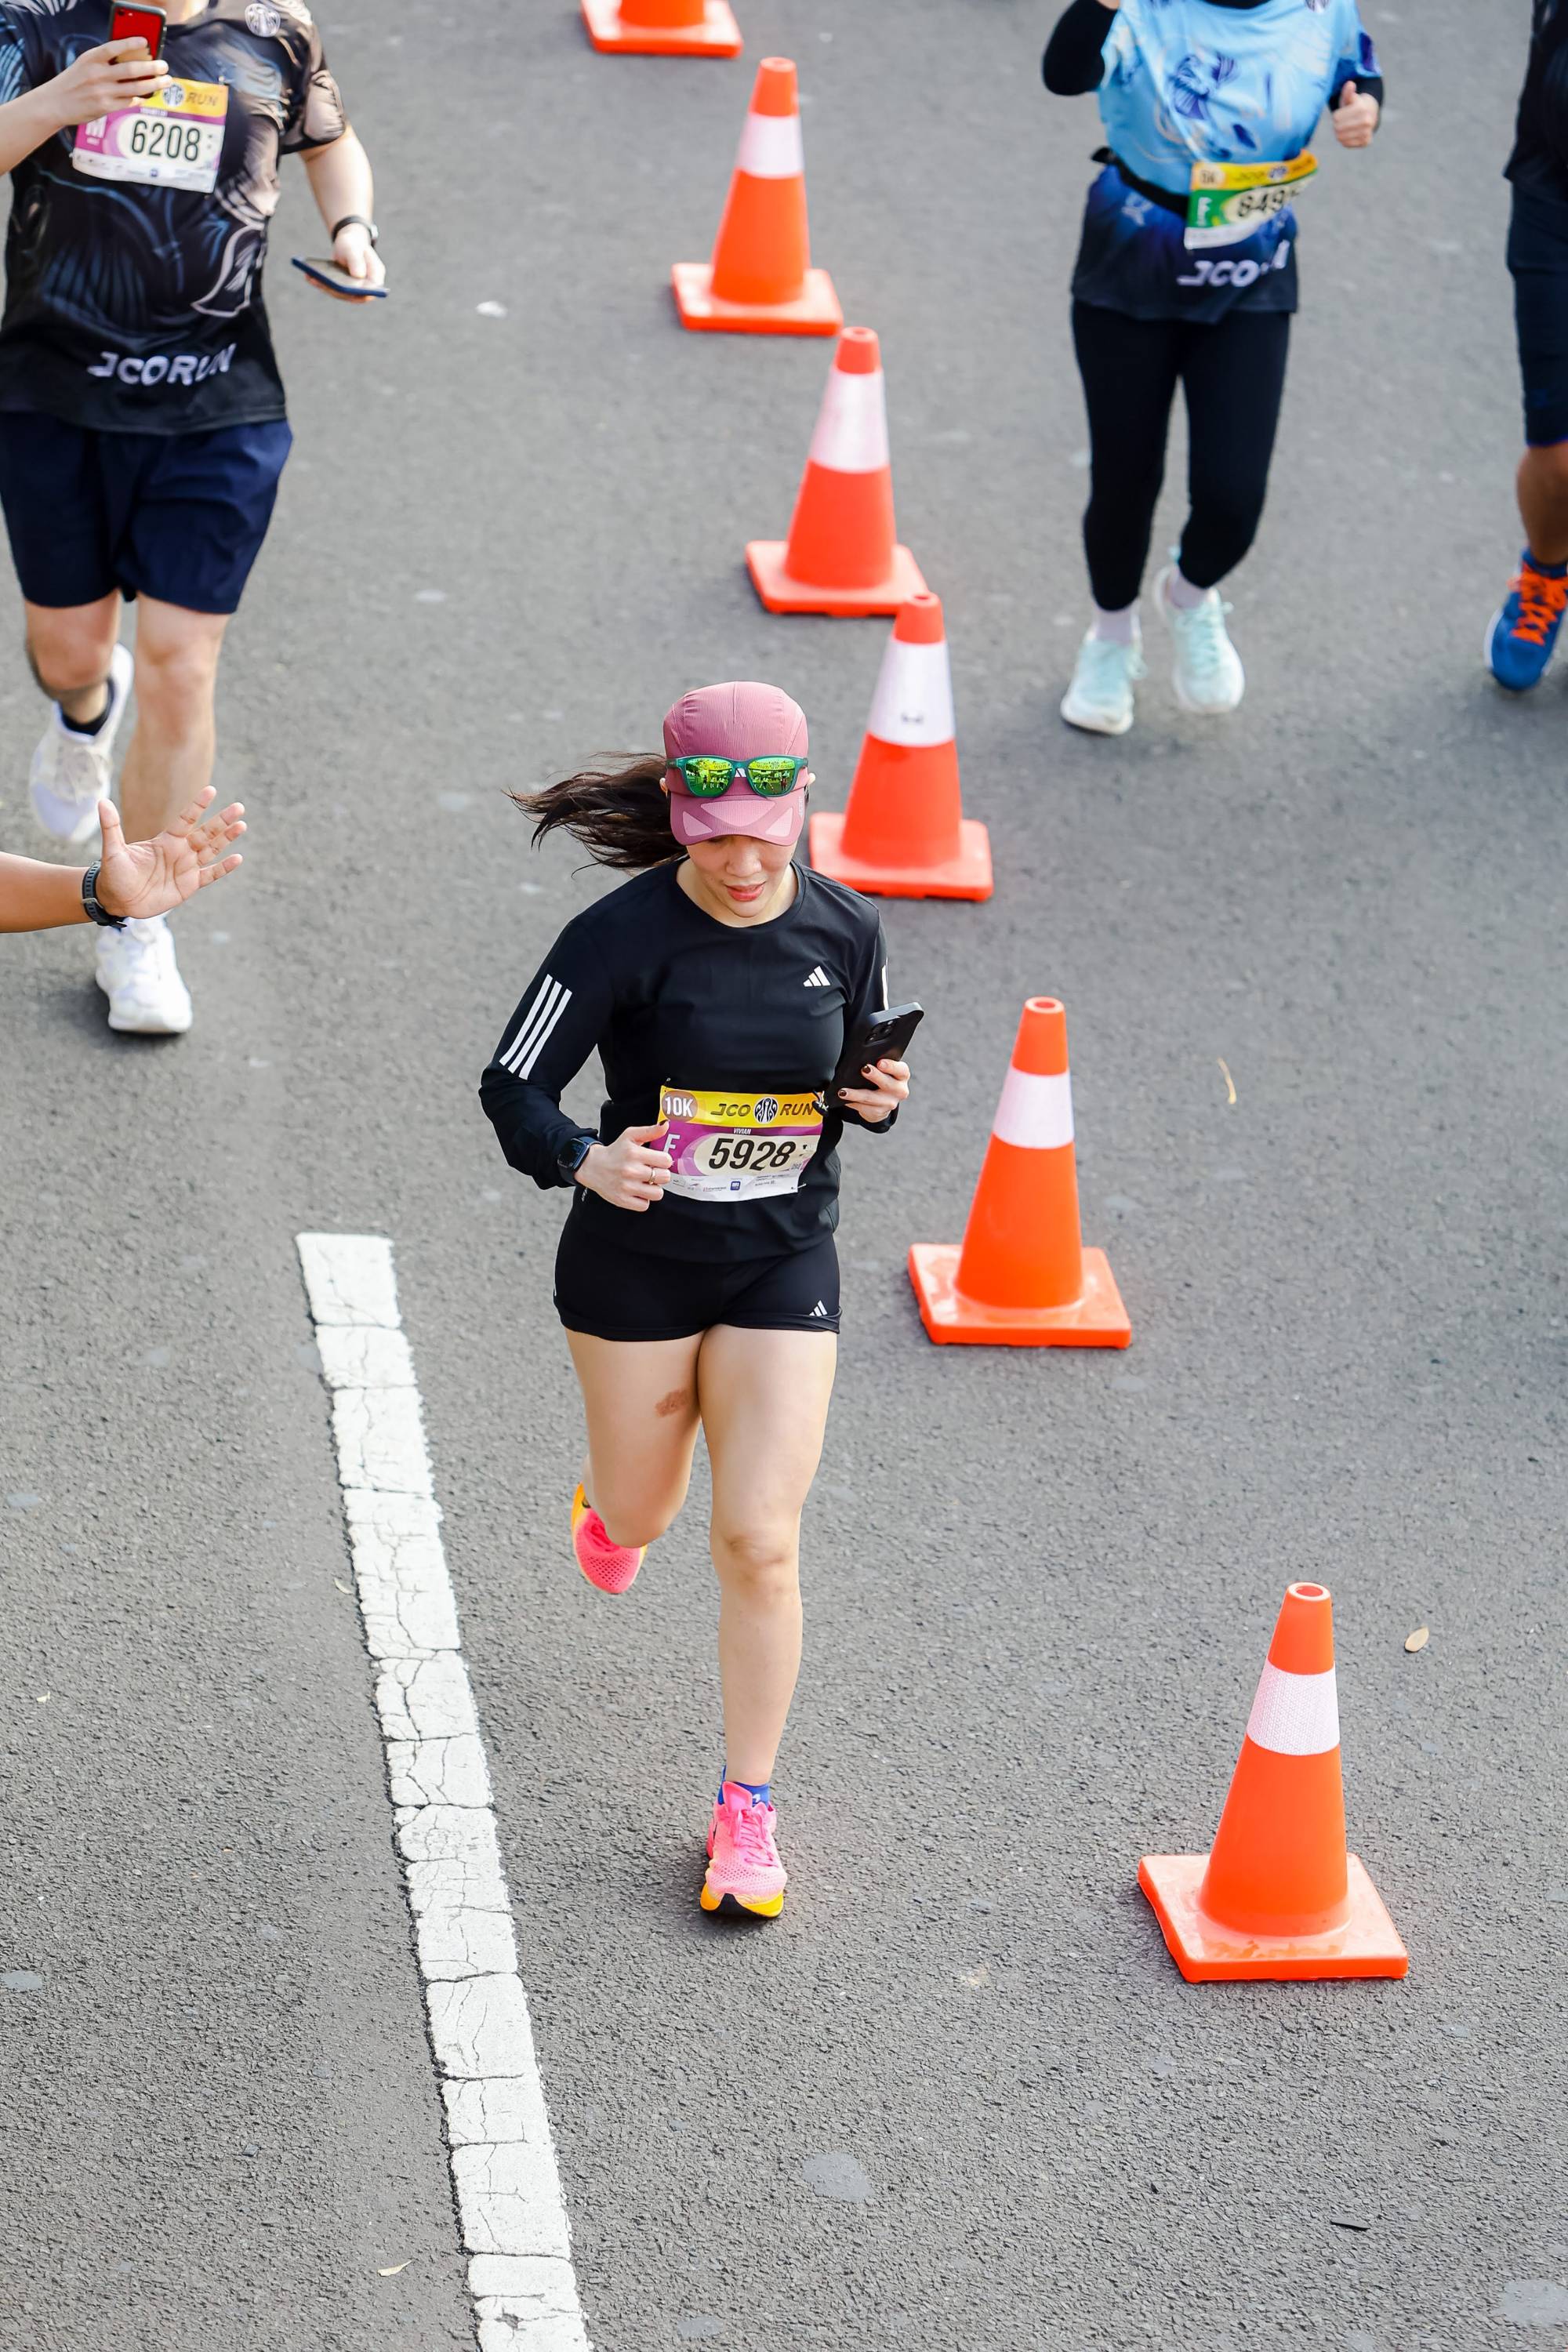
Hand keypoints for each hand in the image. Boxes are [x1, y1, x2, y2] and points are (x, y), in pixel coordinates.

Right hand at [47, 39, 167, 129]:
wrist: (56, 102)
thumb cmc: (75, 80)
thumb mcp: (85, 64)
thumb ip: (104, 60)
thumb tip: (133, 58)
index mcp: (91, 58)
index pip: (113, 47)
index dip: (131, 43)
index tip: (146, 42)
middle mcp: (97, 74)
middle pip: (131, 70)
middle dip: (151, 68)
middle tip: (165, 66)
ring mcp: (102, 92)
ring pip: (135, 88)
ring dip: (153, 84)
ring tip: (166, 81)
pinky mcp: (105, 107)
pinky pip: (129, 102)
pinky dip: (141, 98)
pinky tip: (149, 95)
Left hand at [94, 788, 244, 921]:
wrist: (118, 900)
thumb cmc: (114, 873)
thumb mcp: (112, 849)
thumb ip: (111, 826)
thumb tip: (101, 801)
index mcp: (165, 840)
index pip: (186, 819)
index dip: (198, 806)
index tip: (211, 791)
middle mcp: (179, 851)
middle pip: (206, 833)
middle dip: (222, 821)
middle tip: (239, 807)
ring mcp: (186, 868)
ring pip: (212, 850)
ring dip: (227, 839)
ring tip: (242, 825)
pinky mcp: (189, 885)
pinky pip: (210, 874)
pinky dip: (224, 868)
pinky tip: (238, 858)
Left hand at [308, 223, 385, 301]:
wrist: (349, 244)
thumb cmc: (354, 244)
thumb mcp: (354, 248)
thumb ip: (357, 260)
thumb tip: (358, 276)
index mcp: (375, 279)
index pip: (370, 290)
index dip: (360, 292)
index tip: (348, 289)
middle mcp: (366, 289)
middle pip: (352, 294)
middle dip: (336, 288)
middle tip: (323, 283)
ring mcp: (352, 292)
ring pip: (340, 293)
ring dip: (325, 286)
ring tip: (312, 277)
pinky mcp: (341, 291)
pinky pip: (331, 289)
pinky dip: (320, 282)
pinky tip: (309, 275)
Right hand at [577, 1121, 672, 1212]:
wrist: (593, 1166)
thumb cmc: (615, 1151)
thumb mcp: (630, 1136)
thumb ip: (650, 1131)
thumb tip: (666, 1125)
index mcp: (634, 1153)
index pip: (666, 1161)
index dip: (664, 1161)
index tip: (657, 1161)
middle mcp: (631, 1171)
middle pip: (665, 1177)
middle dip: (660, 1174)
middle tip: (651, 1172)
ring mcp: (627, 1187)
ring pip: (658, 1194)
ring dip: (653, 1189)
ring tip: (645, 1183)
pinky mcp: (622, 1200)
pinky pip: (645, 1205)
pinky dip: (643, 1200)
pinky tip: (637, 1191)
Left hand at [838, 1057, 909, 1124]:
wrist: (884, 1100)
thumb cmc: (882, 1078)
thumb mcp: (885, 1069)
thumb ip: (878, 1062)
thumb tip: (861, 1057)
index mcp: (902, 1075)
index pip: (900, 1070)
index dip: (891, 1066)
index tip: (880, 1062)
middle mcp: (899, 1090)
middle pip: (887, 1083)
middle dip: (875, 1076)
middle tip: (864, 1070)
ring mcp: (890, 1103)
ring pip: (871, 1098)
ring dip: (855, 1094)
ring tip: (843, 1091)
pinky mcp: (879, 1112)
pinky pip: (863, 1107)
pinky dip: (852, 1102)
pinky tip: (844, 1099)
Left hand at [1331, 81, 1378, 148]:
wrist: (1370, 114)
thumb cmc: (1355, 105)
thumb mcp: (1350, 98)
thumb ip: (1348, 92)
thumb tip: (1350, 84)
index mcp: (1361, 108)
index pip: (1336, 118)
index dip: (1336, 116)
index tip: (1341, 113)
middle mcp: (1367, 120)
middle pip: (1338, 128)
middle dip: (1337, 125)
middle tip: (1342, 122)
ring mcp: (1367, 132)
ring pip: (1341, 137)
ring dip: (1339, 133)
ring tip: (1345, 127)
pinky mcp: (1366, 142)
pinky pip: (1346, 144)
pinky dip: (1344, 140)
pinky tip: (1349, 134)